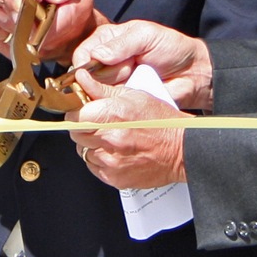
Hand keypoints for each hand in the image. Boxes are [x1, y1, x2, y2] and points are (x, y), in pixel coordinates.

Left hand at [64, 81, 187, 189]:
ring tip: (112, 138)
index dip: (78, 112)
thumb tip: (82, 78)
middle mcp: (109, 139)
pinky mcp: (113, 177)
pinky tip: (116, 152)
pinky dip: (100, 160)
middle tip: (100, 124)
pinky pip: (94, 167)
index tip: (85, 111)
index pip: (74, 116)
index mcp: (112, 115)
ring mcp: (110, 161)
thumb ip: (103, 89)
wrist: (182, 151)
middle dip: (84, 127)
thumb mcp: (135, 96)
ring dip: (92, 144)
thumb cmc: (163, 123)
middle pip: (75, 134)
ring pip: (83, 151)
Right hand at [72, 20, 213, 112]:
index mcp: (107, 40)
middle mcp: (105, 63)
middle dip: (107, 76)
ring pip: (97, 94)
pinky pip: (112, 106)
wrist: (192, 73)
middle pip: (86, 77)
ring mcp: (113, 84)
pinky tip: (136, 94)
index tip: (102, 65)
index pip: (82, 54)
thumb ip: (122, 44)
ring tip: (136, 79)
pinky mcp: (122, 101)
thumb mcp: (147, 36)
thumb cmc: (171, 48)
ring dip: (114, 91)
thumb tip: (97, 55)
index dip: (87, 63)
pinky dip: (120, 103)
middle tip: (130, 68)